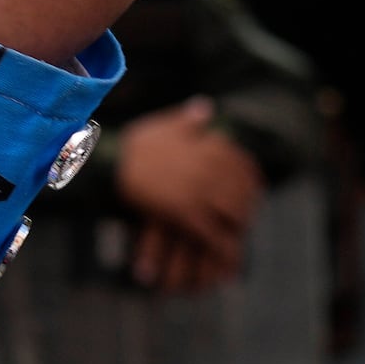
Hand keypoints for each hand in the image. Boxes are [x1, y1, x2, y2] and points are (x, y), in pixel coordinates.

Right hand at [113, 98, 259, 288]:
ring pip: (234, 212)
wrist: (110, 163)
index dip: (251, 177)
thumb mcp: (163, 125)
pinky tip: (228, 257)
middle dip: (249, 203)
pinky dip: (224, 247)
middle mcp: (211, 169)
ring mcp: (200, 192)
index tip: (254, 186)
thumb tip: (206, 106)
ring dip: (240, 224)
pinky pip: (213, 234)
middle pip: (243, 190)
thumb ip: (188, 119)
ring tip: (239, 232)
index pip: (244, 164)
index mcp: (210, 147)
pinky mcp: (186, 214)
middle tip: (248, 213)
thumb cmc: (131, 146)